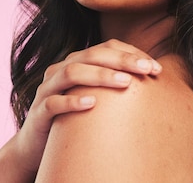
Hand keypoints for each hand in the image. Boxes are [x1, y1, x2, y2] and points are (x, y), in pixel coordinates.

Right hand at [12, 39, 161, 175]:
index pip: (107, 47)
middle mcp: (60, 70)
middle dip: (122, 60)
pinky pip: (53, 103)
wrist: (36, 145)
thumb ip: (115, 84)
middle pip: (92, 55)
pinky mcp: (38, 113)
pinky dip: (73, 101)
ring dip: (101, 75)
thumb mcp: (95, 96)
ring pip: (72, 73)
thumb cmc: (73, 117)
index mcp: (76, 62)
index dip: (132, 53)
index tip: (156, 66)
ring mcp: (47, 90)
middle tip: (147, 68)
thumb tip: (155, 79)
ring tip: (125, 82)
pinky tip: (92, 104)